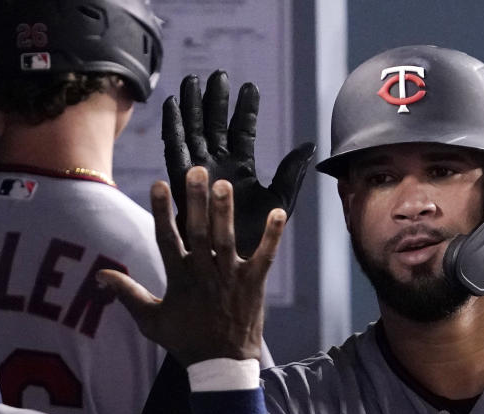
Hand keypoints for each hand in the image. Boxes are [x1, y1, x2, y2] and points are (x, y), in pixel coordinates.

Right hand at [97, 167, 286, 366]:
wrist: (221, 365)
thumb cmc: (186, 341)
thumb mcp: (151, 320)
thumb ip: (128, 293)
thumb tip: (100, 275)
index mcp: (179, 279)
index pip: (167, 239)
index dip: (162, 212)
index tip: (158, 184)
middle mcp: (204, 274)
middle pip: (199, 232)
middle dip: (196, 201)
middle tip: (197, 172)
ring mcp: (230, 278)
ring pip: (226, 240)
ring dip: (226, 212)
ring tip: (224, 185)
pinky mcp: (253, 284)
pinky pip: (264, 257)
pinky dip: (272, 236)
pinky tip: (278, 213)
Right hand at [163, 69, 313, 257]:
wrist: (234, 268)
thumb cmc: (257, 236)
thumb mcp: (279, 200)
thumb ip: (292, 172)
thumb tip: (310, 145)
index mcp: (240, 169)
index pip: (243, 132)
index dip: (245, 110)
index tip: (250, 87)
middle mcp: (219, 168)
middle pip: (214, 127)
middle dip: (215, 102)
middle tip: (217, 75)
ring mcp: (200, 174)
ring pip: (194, 134)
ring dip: (192, 109)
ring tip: (192, 82)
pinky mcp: (184, 184)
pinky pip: (175, 152)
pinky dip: (173, 129)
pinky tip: (174, 108)